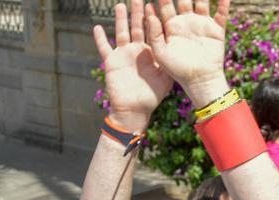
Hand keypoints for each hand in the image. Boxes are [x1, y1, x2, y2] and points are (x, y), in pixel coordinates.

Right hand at [93, 0, 172, 130]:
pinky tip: (97, 28)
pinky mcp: (112, 62)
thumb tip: (181, 47)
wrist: (135, 110)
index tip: (155, 2)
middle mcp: (136, 50)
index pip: (151, 30)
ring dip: (120, 19)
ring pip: (121, 32)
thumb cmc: (151, 96)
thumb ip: (170, 61)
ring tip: (120, 5)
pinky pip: (104, 49)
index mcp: (150, 52)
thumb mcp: (165, 77)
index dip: (153, 17)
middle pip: (136, 26)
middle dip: (137, 12)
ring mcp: (123, 55)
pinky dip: (100, 39)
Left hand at [145, 0, 230, 104]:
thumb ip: (154, 32)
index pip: (164, 5)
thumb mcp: (160, 52)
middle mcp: (186, 22)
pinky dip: (224, 4)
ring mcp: (202, 25)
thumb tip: (148, 10)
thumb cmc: (177, 71)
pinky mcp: (216, 31)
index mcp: (171, 26)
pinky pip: (222, 14)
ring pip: (202, 2)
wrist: (200, 81)